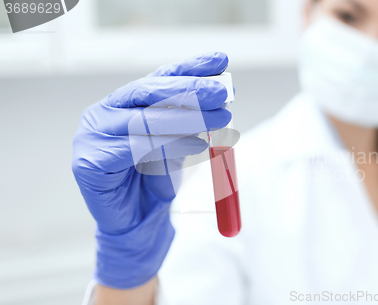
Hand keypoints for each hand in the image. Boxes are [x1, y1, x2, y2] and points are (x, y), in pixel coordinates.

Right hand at [72, 52, 230, 288]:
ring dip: (188, 118)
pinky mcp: (89, 162)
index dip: (190, 68)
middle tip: (221, 91)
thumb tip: (221, 97)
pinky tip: (198, 146)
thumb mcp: (180, 143)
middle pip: (149, 92)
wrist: (135, 222)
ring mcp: (93, 134)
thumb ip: (192, 122)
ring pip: (144, 120)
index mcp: (125, 102)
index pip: (159, 78)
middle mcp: (105, 112)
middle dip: (190, 90)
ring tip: (220, 118)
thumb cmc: (156, 179)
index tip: (220, 60)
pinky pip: (136, 149)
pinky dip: (171, 146)